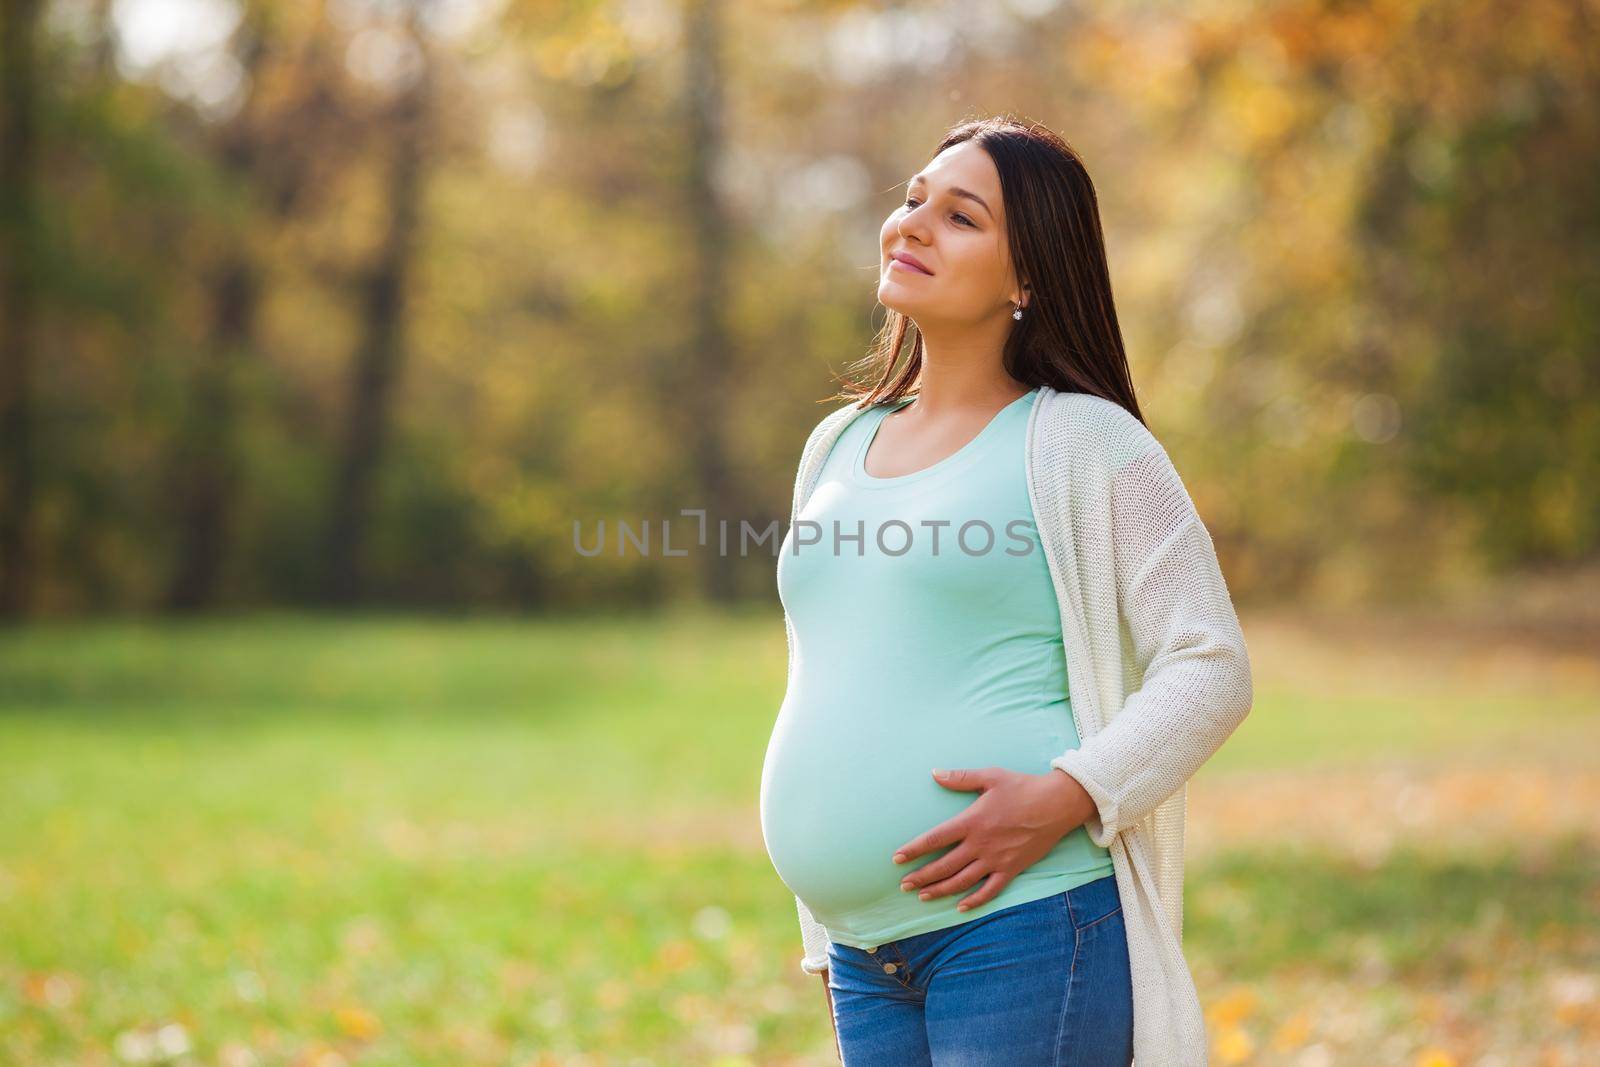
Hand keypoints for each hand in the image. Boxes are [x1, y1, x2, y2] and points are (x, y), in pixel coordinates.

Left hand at [890, 766, 1095, 911]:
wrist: (1057, 804)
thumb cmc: (1022, 787)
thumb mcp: (990, 776)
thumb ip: (960, 778)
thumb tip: (934, 773)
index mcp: (972, 821)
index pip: (935, 839)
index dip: (914, 850)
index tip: (896, 859)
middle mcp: (981, 844)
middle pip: (944, 865)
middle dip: (921, 876)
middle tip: (903, 885)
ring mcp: (996, 860)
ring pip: (962, 881)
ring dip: (941, 890)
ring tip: (923, 896)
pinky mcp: (1012, 869)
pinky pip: (990, 890)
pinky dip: (975, 901)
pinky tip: (961, 907)